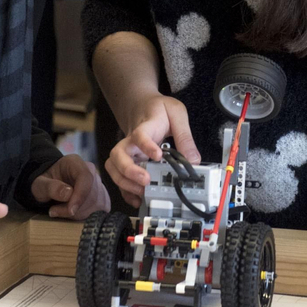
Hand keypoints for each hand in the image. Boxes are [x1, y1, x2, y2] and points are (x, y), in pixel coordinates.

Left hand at [31, 153, 110, 219]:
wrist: (50, 184)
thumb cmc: (45, 183)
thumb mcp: (40, 184)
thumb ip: (51, 187)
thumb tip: (68, 194)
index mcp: (75, 163)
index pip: (85, 177)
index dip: (80, 195)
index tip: (71, 211)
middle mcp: (90, 171)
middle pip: (91, 194)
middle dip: (74, 208)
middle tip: (54, 211)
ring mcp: (98, 183)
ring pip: (96, 204)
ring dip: (78, 214)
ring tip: (60, 210)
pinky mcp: (102, 196)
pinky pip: (99, 210)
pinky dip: (86, 216)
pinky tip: (72, 213)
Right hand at [106, 93, 196, 207]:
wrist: (144, 106)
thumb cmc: (160, 110)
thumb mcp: (177, 114)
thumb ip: (185, 136)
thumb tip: (193, 161)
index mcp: (144, 127)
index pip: (139, 135)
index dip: (146, 146)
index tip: (158, 156)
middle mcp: (131, 142)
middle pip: (117, 155)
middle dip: (128, 170)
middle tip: (146, 180)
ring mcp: (127, 154)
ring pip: (113, 168)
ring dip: (125, 183)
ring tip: (143, 192)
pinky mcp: (128, 163)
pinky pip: (120, 179)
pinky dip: (126, 192)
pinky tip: (139, 199)